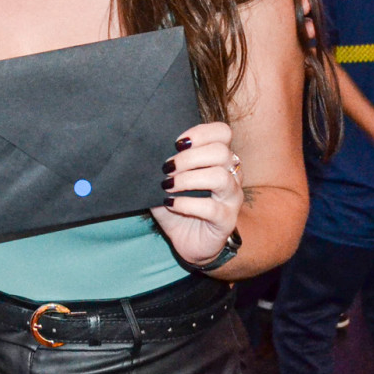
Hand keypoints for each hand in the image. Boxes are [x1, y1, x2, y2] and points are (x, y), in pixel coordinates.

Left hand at [150, 121, 240, 267]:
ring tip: (168, 185)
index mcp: (220, 159)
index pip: (222, 132)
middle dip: (189, 157)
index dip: (200, 133)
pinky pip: (211, 208)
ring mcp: (232, 198)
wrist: (188, 242)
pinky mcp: (227, 220)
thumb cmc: (179, 206)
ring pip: (220, 177)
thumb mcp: (167, 181)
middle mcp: (232, 175)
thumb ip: (164, 166)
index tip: (176, 143)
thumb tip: (141, 151)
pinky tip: (171, 204)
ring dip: (188, 179)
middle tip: (167, 168)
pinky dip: (186, 204)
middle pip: (221, 152)